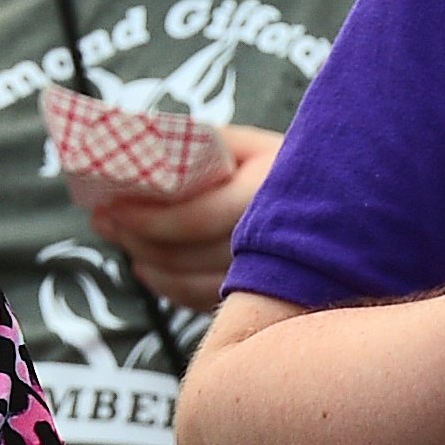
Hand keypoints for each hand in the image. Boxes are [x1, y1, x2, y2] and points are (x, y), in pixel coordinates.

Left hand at [89, 124, 281, 312]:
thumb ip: (203, 143)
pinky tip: (147, 266)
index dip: (145, 218)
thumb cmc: (290, 167)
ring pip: (190, 285)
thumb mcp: (251, 144)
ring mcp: (272, 278)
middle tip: (103, 220)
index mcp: (268, 194)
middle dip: (135, 239)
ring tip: (120, 239)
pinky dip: (169, 286)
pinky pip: (205, 301)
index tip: (110, 206)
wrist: (340, 205)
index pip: (194, 218)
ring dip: (146, 263)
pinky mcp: (265, 301)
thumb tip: (141, 144)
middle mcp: (274, 242)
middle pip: (185, 256)